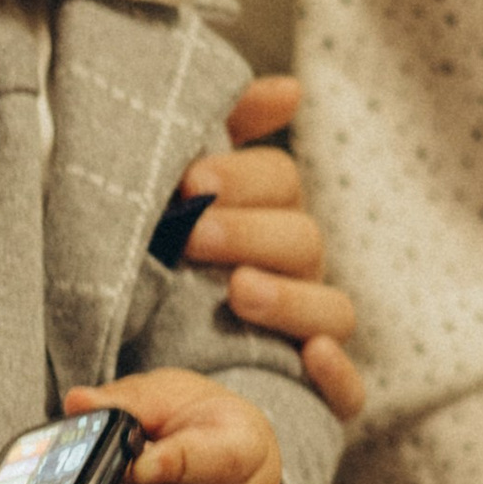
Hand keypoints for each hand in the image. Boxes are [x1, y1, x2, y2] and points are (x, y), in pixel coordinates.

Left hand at [60, 368, 279, 483]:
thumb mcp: (171, 395)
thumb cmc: (198, 425)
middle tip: (103, 454)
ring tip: (111, 479)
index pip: (218, 463)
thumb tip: (80, 403)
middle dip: (122, 476)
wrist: (223, 466)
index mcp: (246, 448)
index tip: (140, 465)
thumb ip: (128, 400)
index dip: (176, 465)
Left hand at [172, 75, 364, 420]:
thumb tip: (291, 90)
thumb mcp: (171, 201)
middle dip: (249, 233)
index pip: (280, 182)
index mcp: (266, 218)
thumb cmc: (155, 271)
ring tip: (238, 292)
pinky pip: (348, 391)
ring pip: (332, 310)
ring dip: (290, 298)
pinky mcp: (308, 393)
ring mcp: (308, 334)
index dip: (243, 178)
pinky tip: (312, 358)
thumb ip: (220, 133)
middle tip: (193, 235)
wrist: (134, 364)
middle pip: (303, 240)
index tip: (192, 180)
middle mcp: (297, 273)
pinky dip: (337, 376)